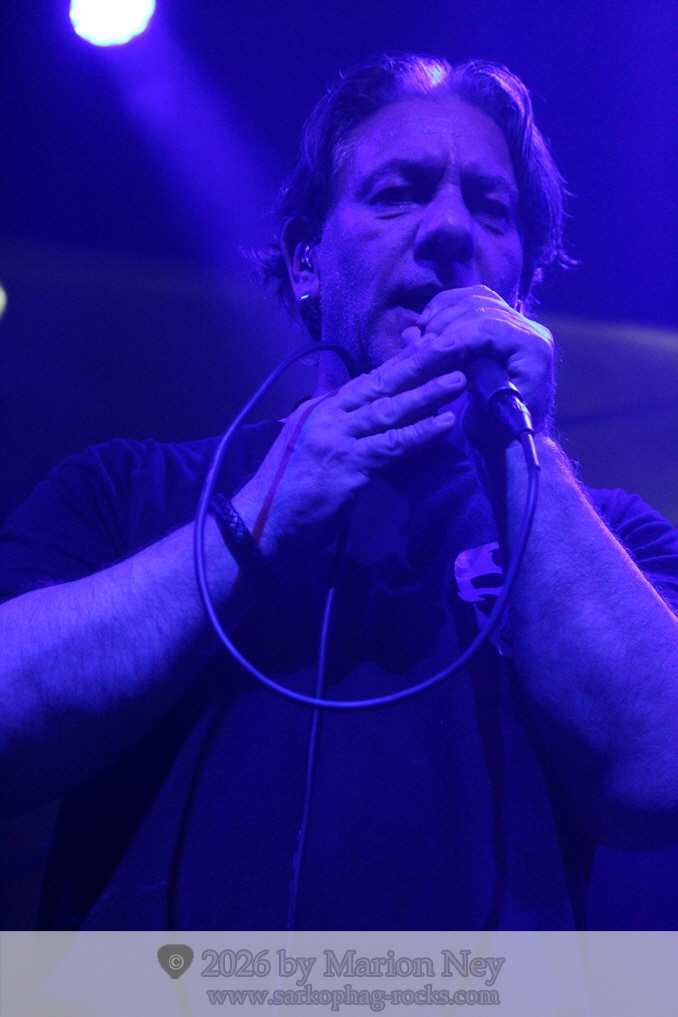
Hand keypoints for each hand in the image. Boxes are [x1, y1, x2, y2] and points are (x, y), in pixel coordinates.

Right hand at [234, 340, 466, 557]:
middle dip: (419, 362)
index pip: (368, 378)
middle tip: (453, 343)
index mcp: (321, 408)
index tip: (430, 340)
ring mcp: (340, 440)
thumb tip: (345, 392)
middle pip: (381, 383)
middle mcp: (330, 416)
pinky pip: (392, 446)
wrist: (263, 521)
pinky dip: (420, 433)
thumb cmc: (286, 486)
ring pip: (390, 410)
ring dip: (427, 394)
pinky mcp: (350, 466)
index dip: (400, 359)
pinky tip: (444, 423)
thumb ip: (329, 415)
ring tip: (459, 380)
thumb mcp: (305, 439)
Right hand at [417, 285, 554, 433]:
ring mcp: (519, 323)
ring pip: (476, 298)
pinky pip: (474, 300)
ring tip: (421, 335)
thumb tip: (429, 348)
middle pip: (480, 307)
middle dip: (444, 324)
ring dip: (443, 313)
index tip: (427, 350)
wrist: (514, 440)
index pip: (488, 327)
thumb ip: (460, 381)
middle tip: (418, 345)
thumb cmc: (499, 435)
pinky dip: (448, 306)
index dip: (453, 336)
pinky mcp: (505, 323)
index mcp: (534, 350)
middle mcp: (531, 330)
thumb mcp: (482, 416)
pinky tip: (428, 321)